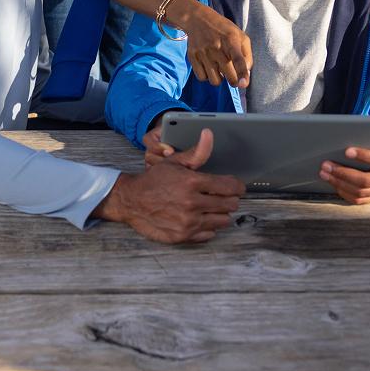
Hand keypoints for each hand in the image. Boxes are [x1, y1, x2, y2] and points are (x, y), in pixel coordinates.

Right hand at [95, 129, 243, 243]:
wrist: (131, 201)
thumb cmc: (154, 180)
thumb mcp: (174, 162)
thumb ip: (197, 152)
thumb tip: (209, 134)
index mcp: (192, 182)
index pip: (230, 187)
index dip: (238, 186)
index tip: (237, 187)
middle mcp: (192, 203)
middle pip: (230, 205)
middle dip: (230, 199)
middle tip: (223, 196)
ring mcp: (188, 222)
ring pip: (223, 221)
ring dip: (220, 214)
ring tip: (211, 207)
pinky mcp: (183, 236)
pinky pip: (210, 234)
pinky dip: (208, 227)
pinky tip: (200, 218)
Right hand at [167, 0, 251, 86]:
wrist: (198, 19)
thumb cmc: (224, 31)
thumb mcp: (241, 37)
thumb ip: (247, 55)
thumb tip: (246, 73)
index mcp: (232, 41)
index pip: (238, 59)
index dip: (242, 73)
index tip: (243, 84)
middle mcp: (217, 47)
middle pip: (229, 76)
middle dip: (234, 80)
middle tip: (234, 75)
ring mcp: (203, 53)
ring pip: (215, 81)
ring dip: (220, 78)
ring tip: (219, 67)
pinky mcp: (193, 57)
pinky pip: (202, 78)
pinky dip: (207, 76)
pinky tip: (209, 66)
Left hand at [319, 135, 369, 204]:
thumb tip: (358, 141)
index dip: (364, 155)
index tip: (346, 151)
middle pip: (366, 180)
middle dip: (343, 173)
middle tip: (326, 164)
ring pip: (359, 192)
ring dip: (339, 183)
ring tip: (324, 173)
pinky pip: (357, 200)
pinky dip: (343, 192)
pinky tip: (332, 182)